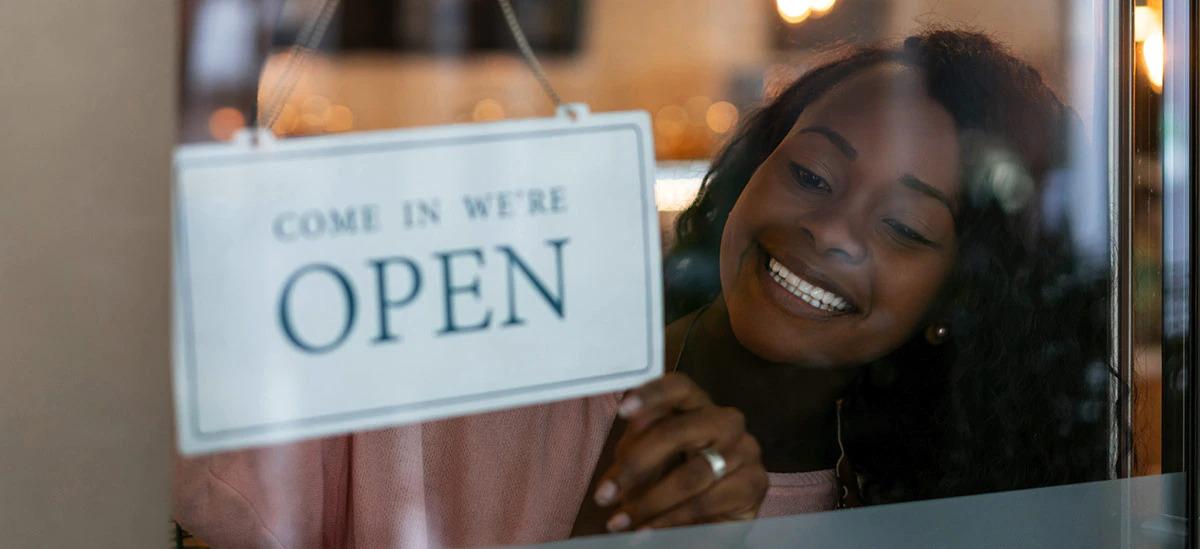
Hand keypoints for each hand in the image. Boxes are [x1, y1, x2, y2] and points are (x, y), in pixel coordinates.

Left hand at [591, 373, 767, 531]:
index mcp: (697, 404)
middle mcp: (725, 420)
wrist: (713, 517)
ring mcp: (745, 449)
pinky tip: (648, 531)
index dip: (651, 395)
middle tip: (604, 494)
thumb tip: (624, 449)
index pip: (678, 387)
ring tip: (620, 521)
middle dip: (637, 464)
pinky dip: (670, 520)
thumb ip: (636, 447)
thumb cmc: (674, 476)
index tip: (623, 410)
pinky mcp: (755, 482)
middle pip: (679, 431)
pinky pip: (706, 502)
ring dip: (649, 502)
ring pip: (691, 474)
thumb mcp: (647, 459)